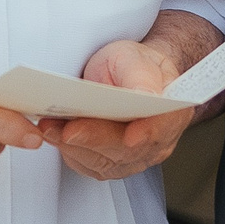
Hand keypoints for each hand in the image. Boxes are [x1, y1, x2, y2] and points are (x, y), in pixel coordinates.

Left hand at [39, 39, 200, 180]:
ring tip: (51, 128)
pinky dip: (69, 151)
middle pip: (127, 150)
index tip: (131, 136)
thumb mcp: (135, 58)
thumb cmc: (133, 65)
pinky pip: (89, 165)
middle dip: (96, 139)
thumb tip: (145, 95)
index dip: (148, 134)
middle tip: (69, 129)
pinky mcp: (109, 164)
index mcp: (172, 112)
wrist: (124, 74)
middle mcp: (156, 142)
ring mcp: (133, 157)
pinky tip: (55, 135)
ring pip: (105, 162)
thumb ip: (140, 76)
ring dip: (75, 147)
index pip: (163, 128)